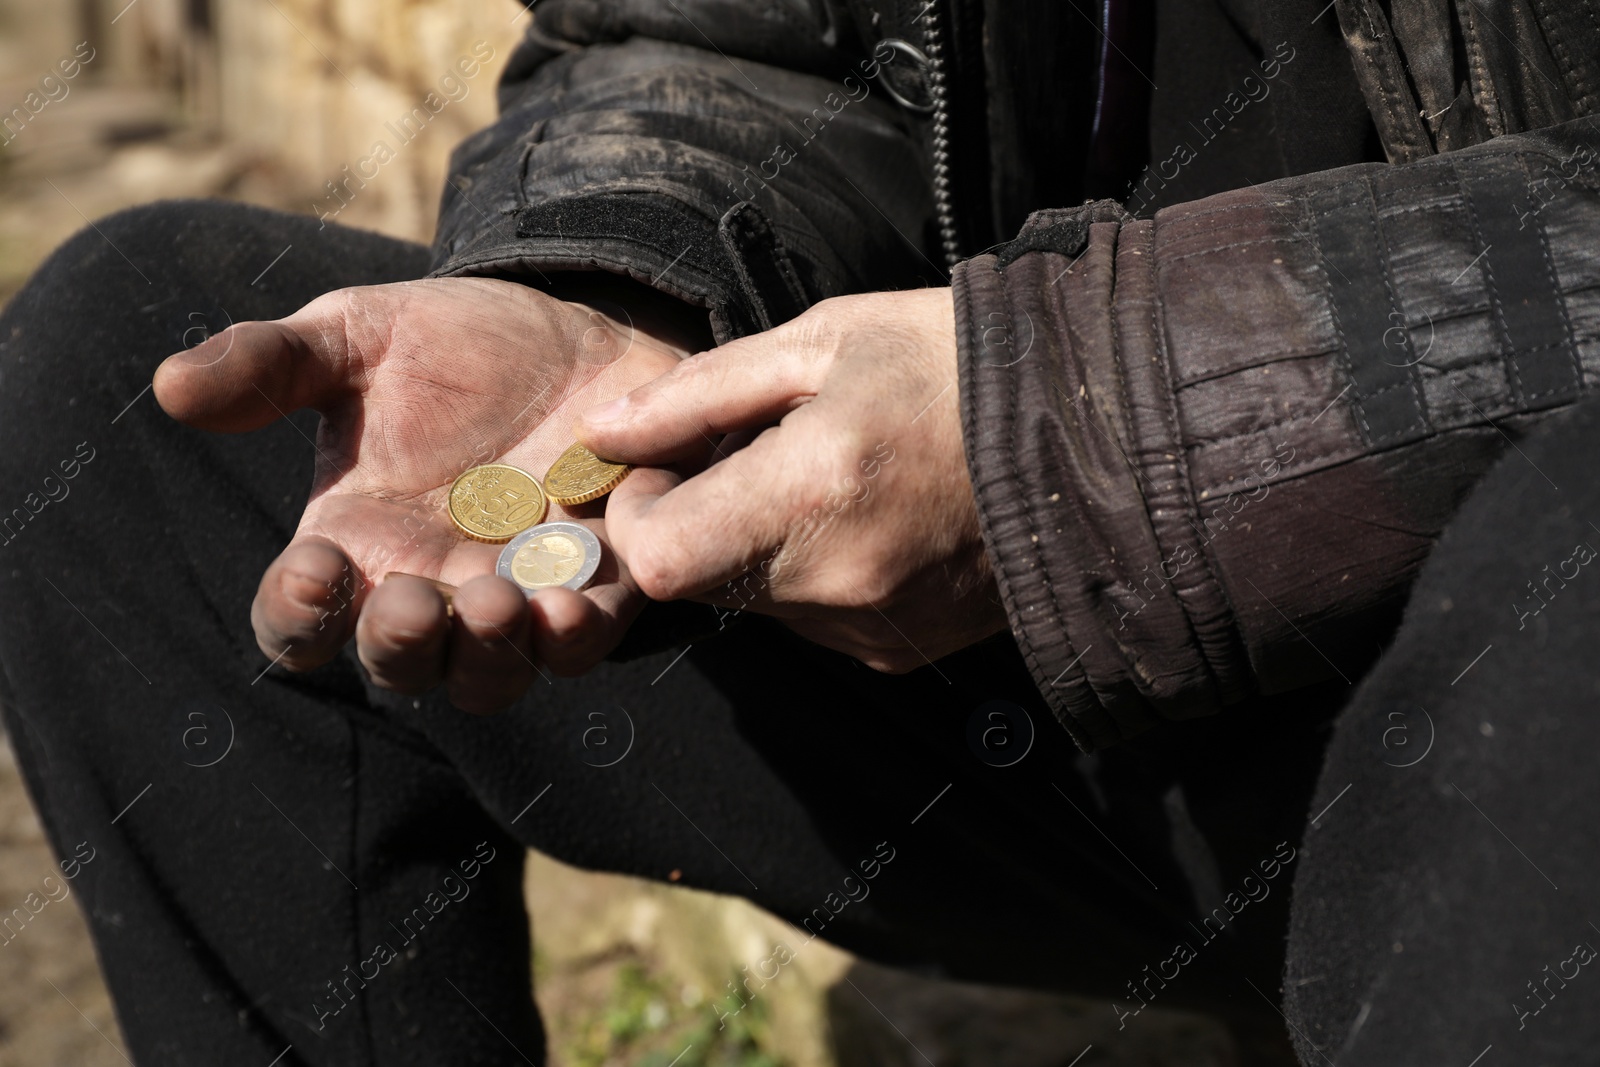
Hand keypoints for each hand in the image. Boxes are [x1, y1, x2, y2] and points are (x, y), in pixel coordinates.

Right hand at [154, 277, 696, 711]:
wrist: (580, 334)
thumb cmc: (456, 346)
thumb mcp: (359, 335)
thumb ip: (273, 364)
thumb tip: (172, 386)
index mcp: (354, 544)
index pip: (301, 617)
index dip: (295, 614)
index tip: (309, 570)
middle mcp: (429, 589)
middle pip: (399, 663)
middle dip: (403, 645)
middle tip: (417, 601)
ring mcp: (515, 599)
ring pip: (488, 677)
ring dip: (489, 655)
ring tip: (501, 603)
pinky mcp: (599, 588)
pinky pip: (582, 643)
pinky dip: (575, 636)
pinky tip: (571, 604)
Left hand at [578, 288, 1006, 671]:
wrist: (1101, 434)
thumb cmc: (960, 364)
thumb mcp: (825, 340)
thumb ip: (701, 393)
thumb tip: (603, 432)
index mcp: (813, 488)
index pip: (659, 557)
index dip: (639, 512)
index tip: (667, 462)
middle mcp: (838, 579)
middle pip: (701, 582)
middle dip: (698, 520)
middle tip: (752, 453)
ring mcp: (873, 628)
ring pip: (754, 604)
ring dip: (757, 546)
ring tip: (825, 478)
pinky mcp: (899, 652)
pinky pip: (811, 622)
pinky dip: (810, 574)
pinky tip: (866, 517)